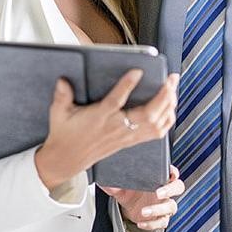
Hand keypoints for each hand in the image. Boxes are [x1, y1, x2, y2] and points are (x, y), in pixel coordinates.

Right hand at [35, 71, 179, 190]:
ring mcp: (125, 136)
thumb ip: (62, 96)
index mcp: (98, 118)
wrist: (66, 160)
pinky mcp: (130, 141)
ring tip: (173, 88)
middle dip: (162, 96)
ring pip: (154, 124)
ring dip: (168, 107)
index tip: (138, 71)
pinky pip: (155, 134)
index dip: (127, 85)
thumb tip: (63, 81)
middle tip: (171, 79)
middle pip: (146, 114)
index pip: (115, 101)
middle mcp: (115, 128)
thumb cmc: (64, 133)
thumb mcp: (58, 113)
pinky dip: (167, 121)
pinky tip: (171, 108)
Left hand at [101, 165, 184, 230]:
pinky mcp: (161, 218)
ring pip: (171, 206)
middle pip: (178, 187)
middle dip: (170, 190)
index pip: (171, 172)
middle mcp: (164, 191)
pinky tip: (141, 222)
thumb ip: (114, 185)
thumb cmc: (131, 193)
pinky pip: (162, 222)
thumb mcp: (122, 188)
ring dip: (158, 209)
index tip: (170, 173)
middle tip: (158, 193)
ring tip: (144, 211)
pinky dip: (152, 223)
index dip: (173, 172)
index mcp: (158, 178)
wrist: (130, 209)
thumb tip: (103, 182)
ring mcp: (164, 205)